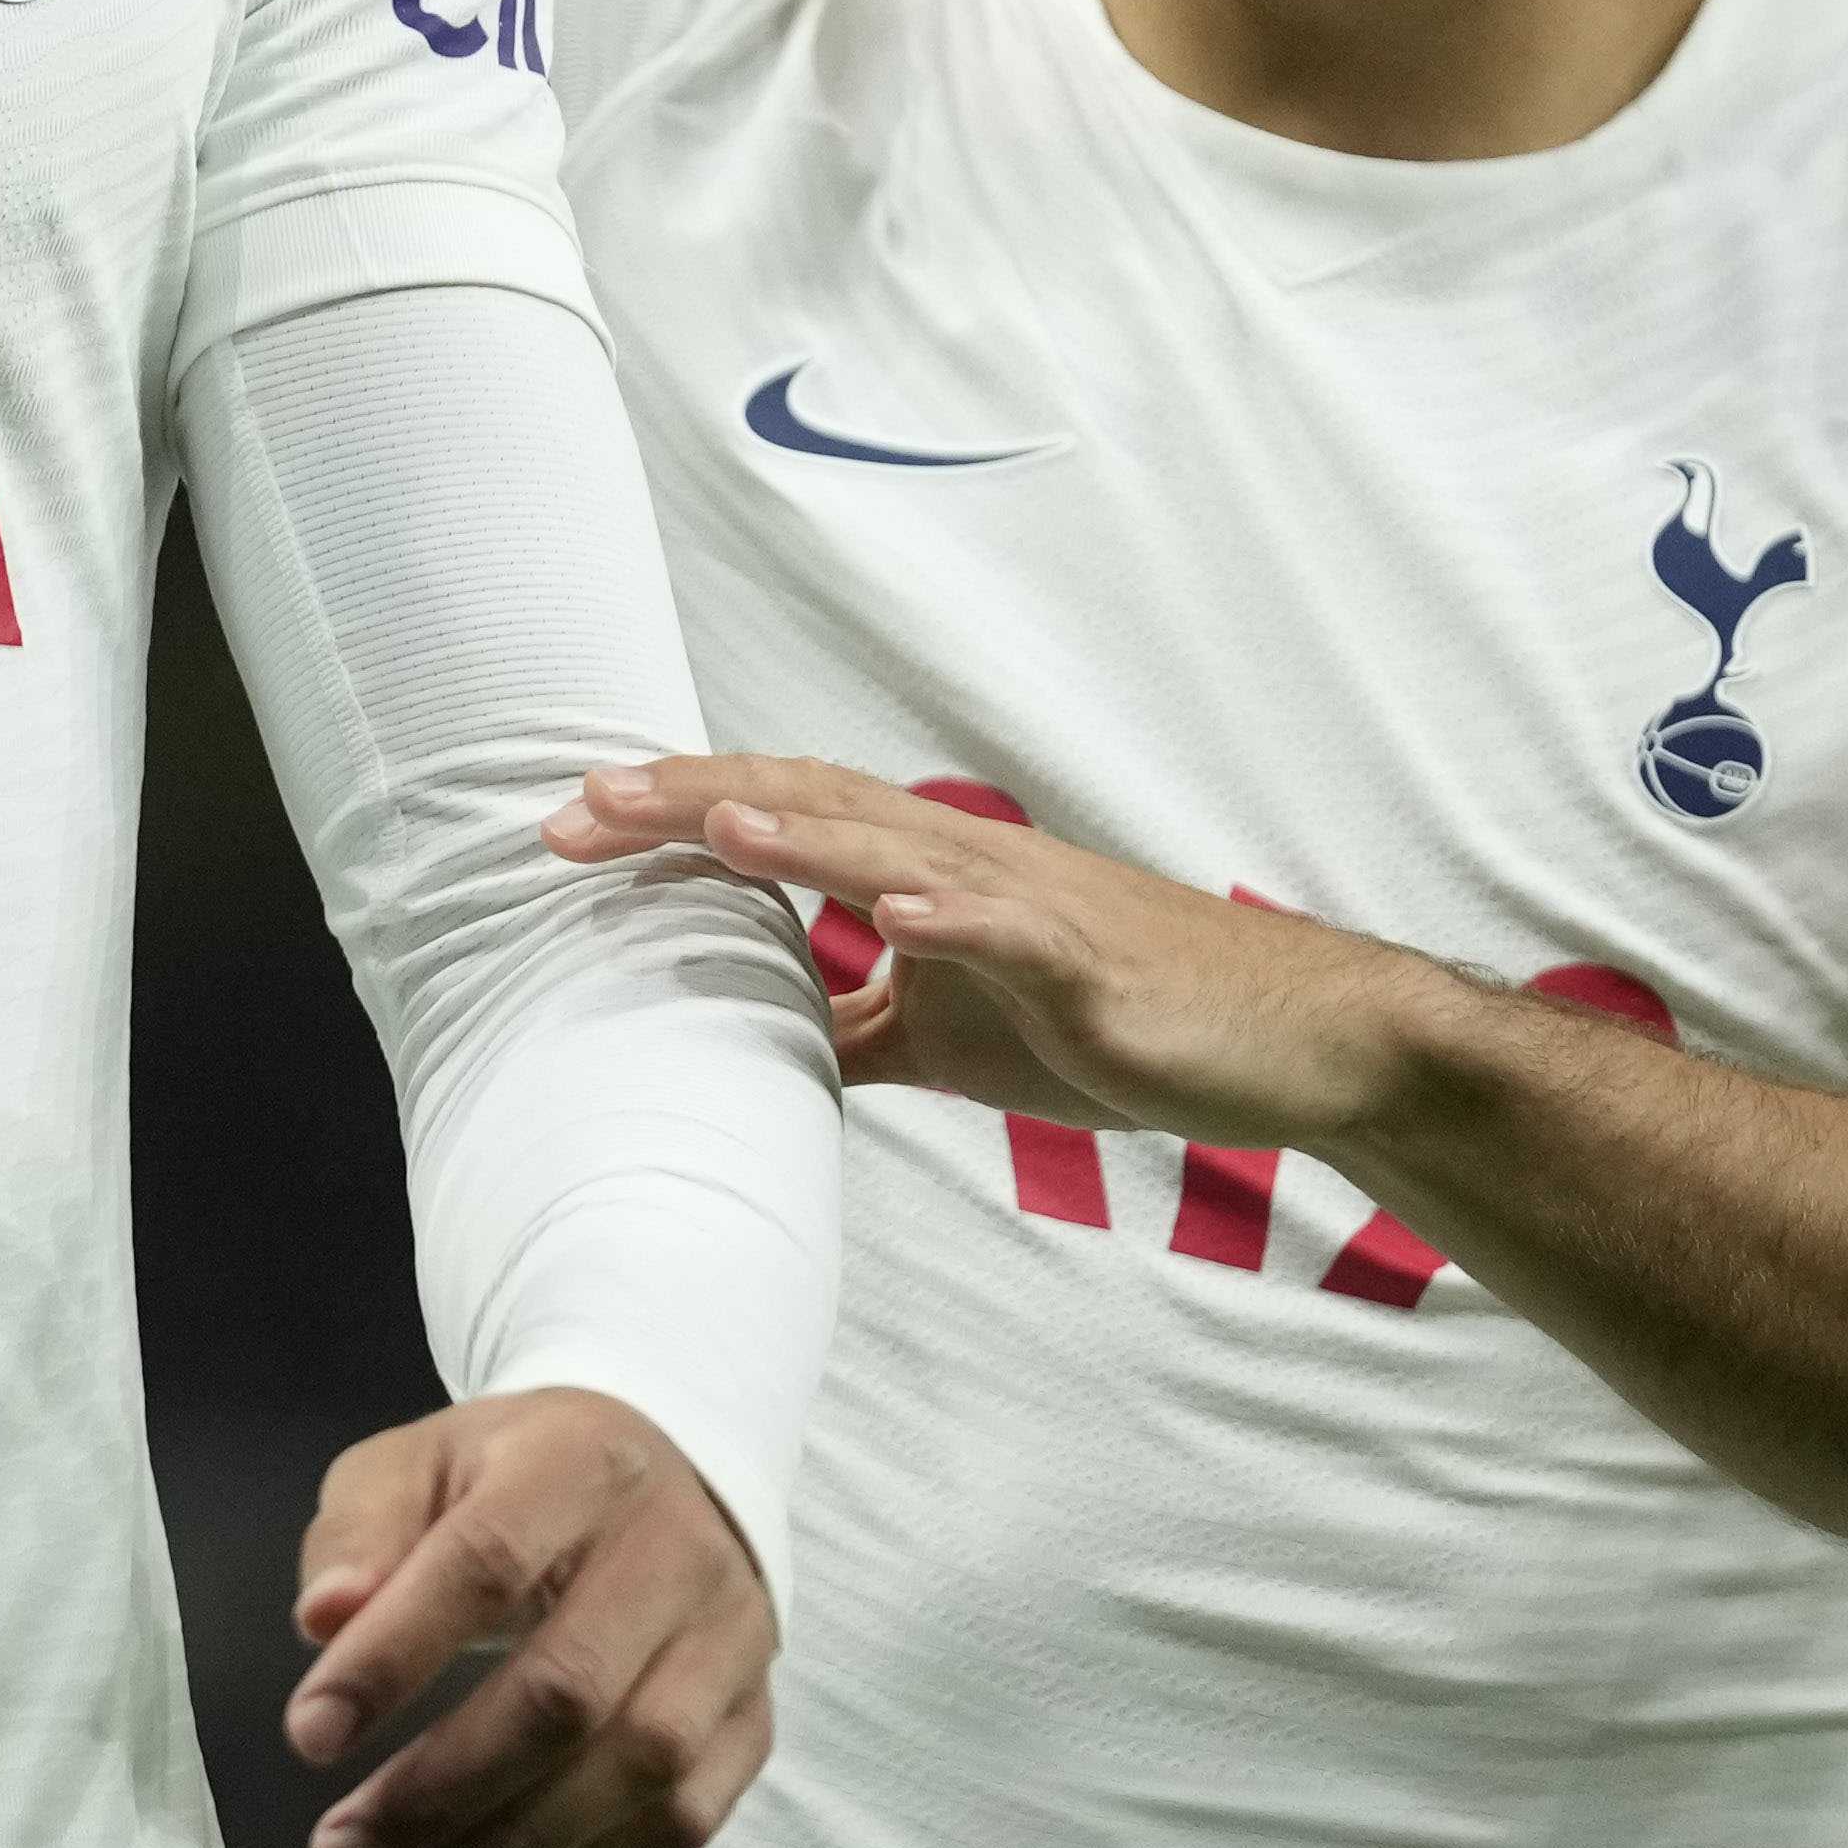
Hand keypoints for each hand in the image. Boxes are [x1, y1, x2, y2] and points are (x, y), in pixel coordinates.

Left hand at [285, 1389, 779, 1847]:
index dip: (393, 1657)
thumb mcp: (414, 1467)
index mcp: (577, 1461)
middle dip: (442, 1788)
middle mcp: (675, 1547)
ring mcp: (731, 1638)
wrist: (659, 1480)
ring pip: (638, 1767)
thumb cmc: (508, 1485)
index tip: (308, 1735)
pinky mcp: (755, 1716)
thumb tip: (324, 1620)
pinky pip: (684, 1817)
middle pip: (567, 1688)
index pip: (484, 1562)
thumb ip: (358, 1536)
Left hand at [553, 755, 1443, 1155]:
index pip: (779, 819)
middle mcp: (967, 866)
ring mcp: (1033, 911)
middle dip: (697, 804)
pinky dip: (956, 920)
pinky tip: (899, 917)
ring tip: (714, 821)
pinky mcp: (1094, 970)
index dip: (674, 815)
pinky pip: (1019, 936)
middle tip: (581, 808)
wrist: (1279, 1044)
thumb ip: (853, 1026)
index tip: (569, 824)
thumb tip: (746, 1044)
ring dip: (809, 833)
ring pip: (905, 852)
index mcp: (923, 875)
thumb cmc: (1110, 1026)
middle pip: (815, 807)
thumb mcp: (951, 1036)